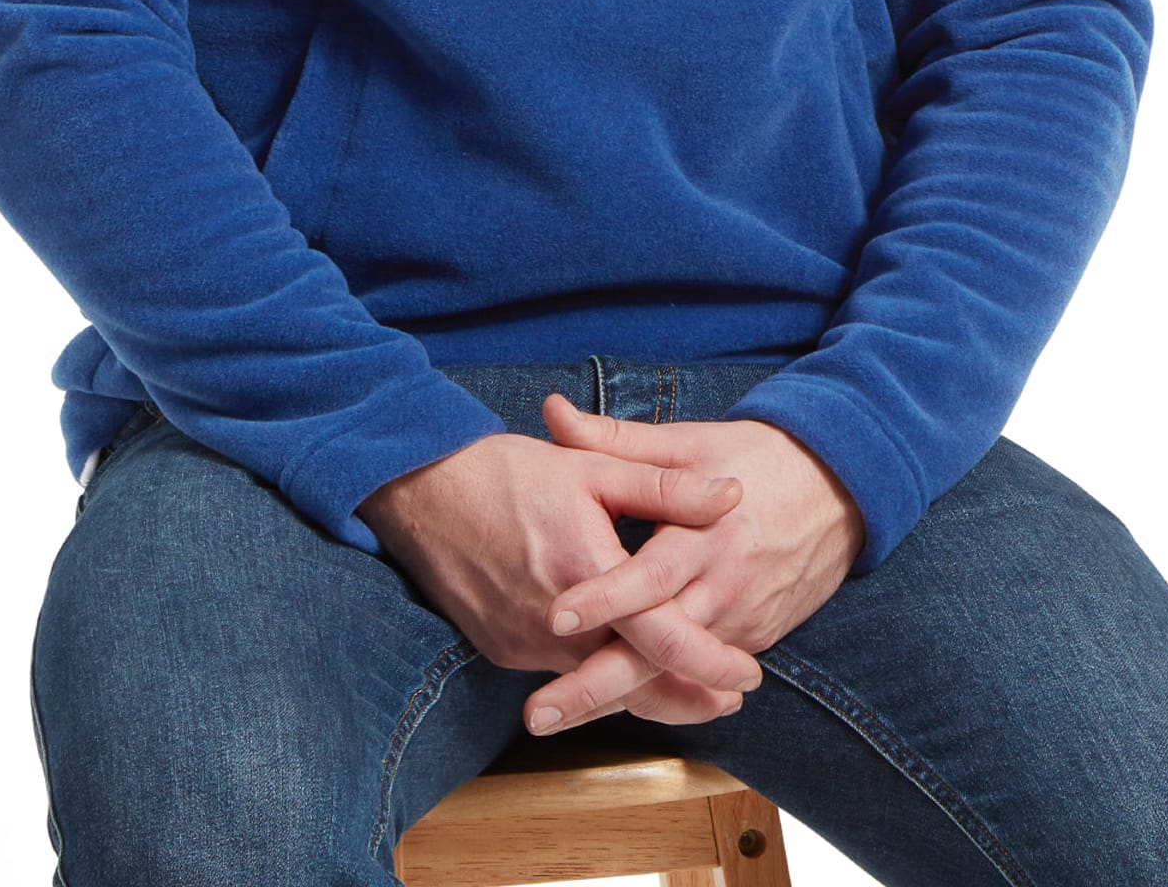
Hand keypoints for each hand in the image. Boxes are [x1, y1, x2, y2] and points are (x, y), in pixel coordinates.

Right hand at [358, 428, 764, 723]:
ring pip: (596, 684)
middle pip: (634, 682)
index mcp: (586, 572)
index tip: (747, 674)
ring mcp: (523, 643)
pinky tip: (618, 663)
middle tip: (728, 699)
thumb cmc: (507, 470)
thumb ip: (665, 489)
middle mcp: (554, 624)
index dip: (710, 661)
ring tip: (689, 690)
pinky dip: (596, 675)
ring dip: (643, 690)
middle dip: (687, 697)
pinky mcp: (501, 649)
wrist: (420, 488)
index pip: (662, 638)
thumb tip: (731, 496)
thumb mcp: (592, 468)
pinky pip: (560, 673)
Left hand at [518, 393, 865, 734]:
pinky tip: (609, 709)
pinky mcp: (756, 638)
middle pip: (657, 647)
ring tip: (558, 722)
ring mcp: (742, 619)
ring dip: (618, 701)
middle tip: (540, 713)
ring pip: (675, 673)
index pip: (650, 576)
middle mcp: (723, 584)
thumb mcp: (688, 441)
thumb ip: (617, 438)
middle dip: (597, 686)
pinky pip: (702, 675)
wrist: (838, 487)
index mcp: (705, 532)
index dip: (604, 597)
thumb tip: (553, 413)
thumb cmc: (753, 457)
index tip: (554, 616)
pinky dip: (661, 694)